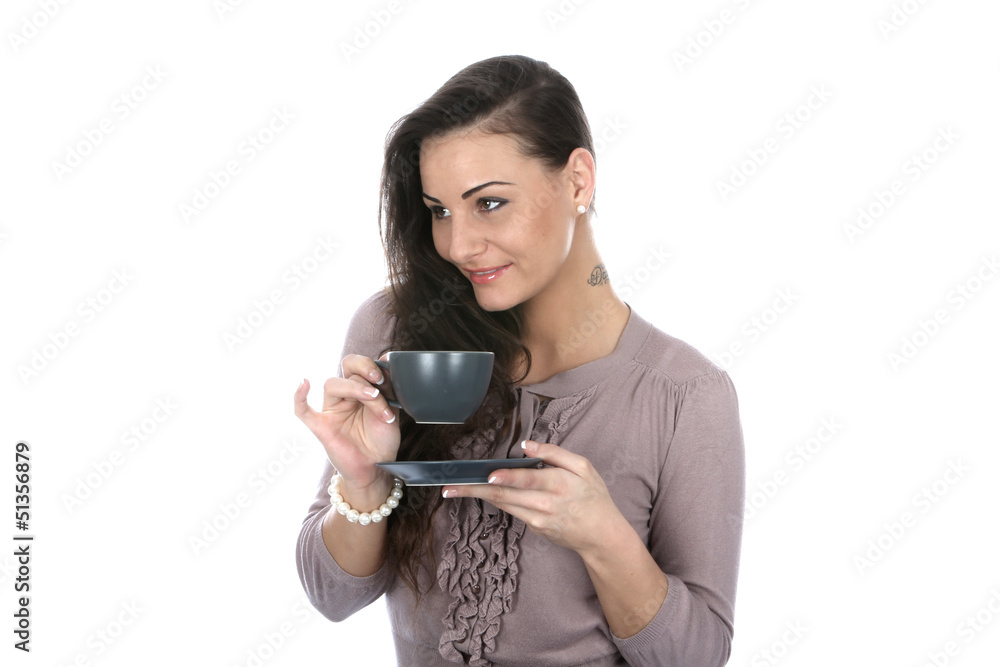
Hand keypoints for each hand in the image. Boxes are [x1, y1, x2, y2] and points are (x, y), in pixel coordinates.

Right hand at [293, 354, 400, 493]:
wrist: (377, 467)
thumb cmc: (382, 440)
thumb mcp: (391, 411)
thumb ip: (386, 390)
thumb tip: (385, 363)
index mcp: (360, 390)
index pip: (358, 366)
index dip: (369, 365)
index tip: (384, 375)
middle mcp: (345, 397)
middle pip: (346, 371)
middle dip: (363, 371)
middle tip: (378, 381)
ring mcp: (331, 411)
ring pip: (332, 385)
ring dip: (356, 388)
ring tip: (374, 399)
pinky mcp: (321, 427)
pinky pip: (303, 411)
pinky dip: (299, 397)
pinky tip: (304, 384)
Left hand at [441, 440, 625, 555]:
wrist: (601, 535)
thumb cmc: (593, 496)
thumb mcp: (583, 467)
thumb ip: (555, 453)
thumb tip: (526, 444)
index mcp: (559, 484)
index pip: (528, 480)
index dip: (507, 478)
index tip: (488, 476)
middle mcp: (545, 504)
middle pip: (505, 496)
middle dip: (475, 490)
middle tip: (449, 486)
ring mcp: (537, 520)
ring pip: (502, 505)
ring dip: (477, 497)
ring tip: (454, 488)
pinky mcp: (534, 529)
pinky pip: (511, 511)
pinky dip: (496, 500)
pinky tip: (482, 492)